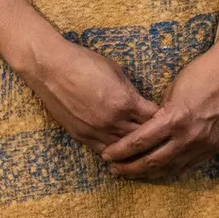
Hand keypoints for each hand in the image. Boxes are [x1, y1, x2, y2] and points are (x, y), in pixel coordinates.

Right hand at [20, 34, 152, 154]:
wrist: (50, 68)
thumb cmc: (83, 63)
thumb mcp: (116, 71)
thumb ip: (131, 91)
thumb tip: (140, 104)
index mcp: (125, 102)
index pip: (155, 119)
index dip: (163, 120)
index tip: (168, 120)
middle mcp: (113, 121)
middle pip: (142, 138)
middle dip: (153, 138)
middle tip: (161, 139)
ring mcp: (96, 131)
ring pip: (124, 149)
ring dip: (135, 150)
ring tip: (146, 152)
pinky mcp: (81, 135)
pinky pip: (104, 151)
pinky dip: (115, 152)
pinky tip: (122, 154)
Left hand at [103, 47, 218, 180]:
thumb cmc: (199, 74)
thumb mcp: (171, 91)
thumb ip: (159, 114)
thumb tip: (146, 128)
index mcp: (174, 118)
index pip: (140, 141)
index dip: (121, 151)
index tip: (107, 155)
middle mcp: (189, 136)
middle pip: (153, 161)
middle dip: (130, 167)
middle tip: (114, 170)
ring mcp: (203, 144)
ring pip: (170, 168)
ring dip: (149, 172)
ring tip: (132, 173)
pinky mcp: (214, 147)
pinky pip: (188, 164)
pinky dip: (170, 168)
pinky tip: (158, 170)